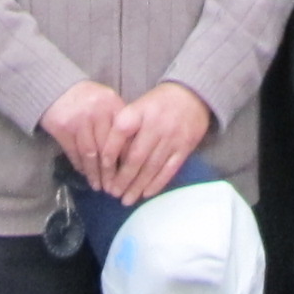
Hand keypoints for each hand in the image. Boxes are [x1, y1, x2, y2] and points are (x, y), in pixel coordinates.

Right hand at [41, 80, 127, 191]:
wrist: (56, 88)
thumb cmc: (88, 99)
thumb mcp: (107, 104)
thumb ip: (118, 123)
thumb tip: (130, 156)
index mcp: (113, 104)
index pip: (124, 136)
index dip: (127, 158)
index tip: (129, 175)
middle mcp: (97, 111)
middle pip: (107, 148)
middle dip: (110, 172)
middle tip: (113, 188)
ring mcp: (79, 119)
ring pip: (90, 154)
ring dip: (94, 173)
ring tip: (99, 186)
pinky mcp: (63, 127)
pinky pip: (74, 152)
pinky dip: (80, 166)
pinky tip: (85, 174)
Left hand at [105, 82, 214, 205]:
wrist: (192, 94)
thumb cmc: (158, 103)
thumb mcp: (138, 106)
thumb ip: (125, 127)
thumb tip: (107, 157)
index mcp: (139, 111)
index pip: (119, 133)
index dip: (109, 153)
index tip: (101, 171)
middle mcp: (155, 124)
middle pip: (136, 156)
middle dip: (122, 178)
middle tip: (112, 193)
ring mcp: (171, 137)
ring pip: (151, 167)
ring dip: (137, 186)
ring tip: (126, 199)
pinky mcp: (185, 147)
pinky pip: (169, 169)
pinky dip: (157, 183)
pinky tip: (146, 193)